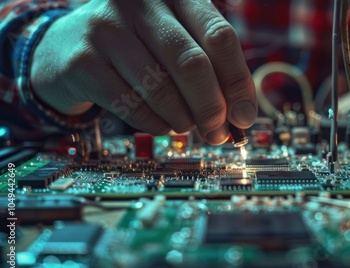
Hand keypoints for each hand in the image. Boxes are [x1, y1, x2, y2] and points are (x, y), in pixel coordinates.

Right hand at [30, 0, 256, 144]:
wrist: (65, 48)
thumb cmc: (136, 49)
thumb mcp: (174, 44)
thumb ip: (209, 70)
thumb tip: (240, 116)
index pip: (219, 37)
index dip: (237, 82)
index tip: (245, 117)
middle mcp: (140, 2)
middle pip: (192, 63)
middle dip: (211, 107)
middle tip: (218, 133)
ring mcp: (106, 28)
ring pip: (162, 87)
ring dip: (183, 119)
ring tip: (186, 125)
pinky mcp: (82, 61)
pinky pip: (131, 106)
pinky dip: (155, 124)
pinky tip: (162, 125)